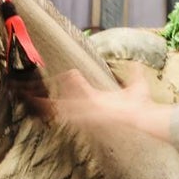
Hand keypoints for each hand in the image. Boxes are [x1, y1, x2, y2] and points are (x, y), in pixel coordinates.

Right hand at [39, 63, 171, 141]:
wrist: (144, 115)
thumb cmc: (142, 104)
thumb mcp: (137, 84)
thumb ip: (135, 74)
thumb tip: (137, 64)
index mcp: (100, 100)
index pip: (81, 91)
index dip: (72, 83)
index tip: (66, 74)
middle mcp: (91, 107)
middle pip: (66, 102)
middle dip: (51, 99)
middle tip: (36, 94)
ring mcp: (89, 112)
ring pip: (64, 105)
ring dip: (49, 102)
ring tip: (33, 96)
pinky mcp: (90, 115)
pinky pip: (70, 109)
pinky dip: (55, 109)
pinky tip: (46, 102)